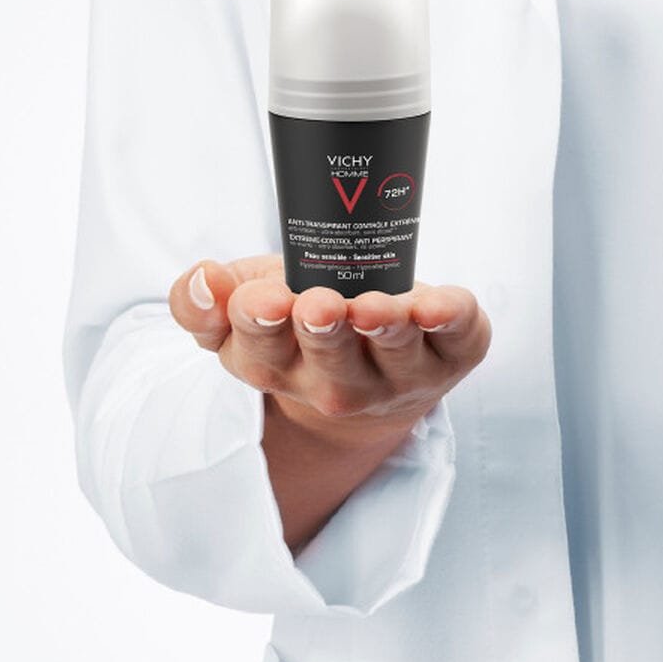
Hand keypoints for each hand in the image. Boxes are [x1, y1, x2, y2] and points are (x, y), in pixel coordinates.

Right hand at [167, 253, 491, 440]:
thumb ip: (205, 301)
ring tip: (372, 307)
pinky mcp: (453, 353)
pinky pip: (458, 337)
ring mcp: (400, 373)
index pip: (259, 352)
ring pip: (394, 355)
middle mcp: (338, 383)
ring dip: (384, 329)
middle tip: (317, 305)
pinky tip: (439, 307)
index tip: (262, 298)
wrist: (376, 373)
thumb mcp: (245, 311)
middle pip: (328, 365)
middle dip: (322, 332)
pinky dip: (453, 319)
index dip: (257, 323)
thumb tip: (203, 278)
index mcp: (278, 366)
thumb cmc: (303, 327)